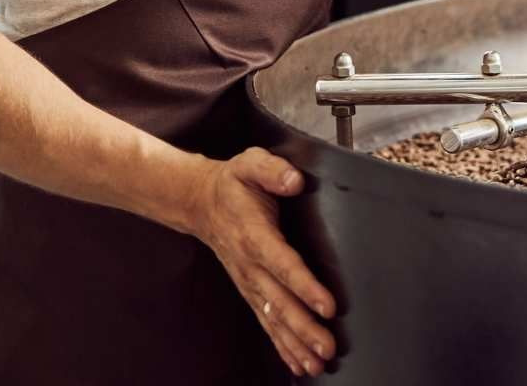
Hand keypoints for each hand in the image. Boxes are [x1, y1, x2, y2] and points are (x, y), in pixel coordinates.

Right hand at [187, 148, 336, 377]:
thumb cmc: (232, 184)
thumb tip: (294, 181)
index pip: (283, 264)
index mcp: (254, 234)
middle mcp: (250, 264)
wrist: (200, 203)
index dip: (304, 285)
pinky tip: (298, 363)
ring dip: (295, 343)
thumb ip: (273, 170)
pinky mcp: (250, 290)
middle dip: (304, 327)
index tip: (326, 305)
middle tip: (327, 346)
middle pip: (279, 301)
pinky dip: (281, 345)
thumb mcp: (251, 164)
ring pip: (272, 318)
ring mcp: (248, 281)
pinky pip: (265, 322)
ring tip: (316, 363)